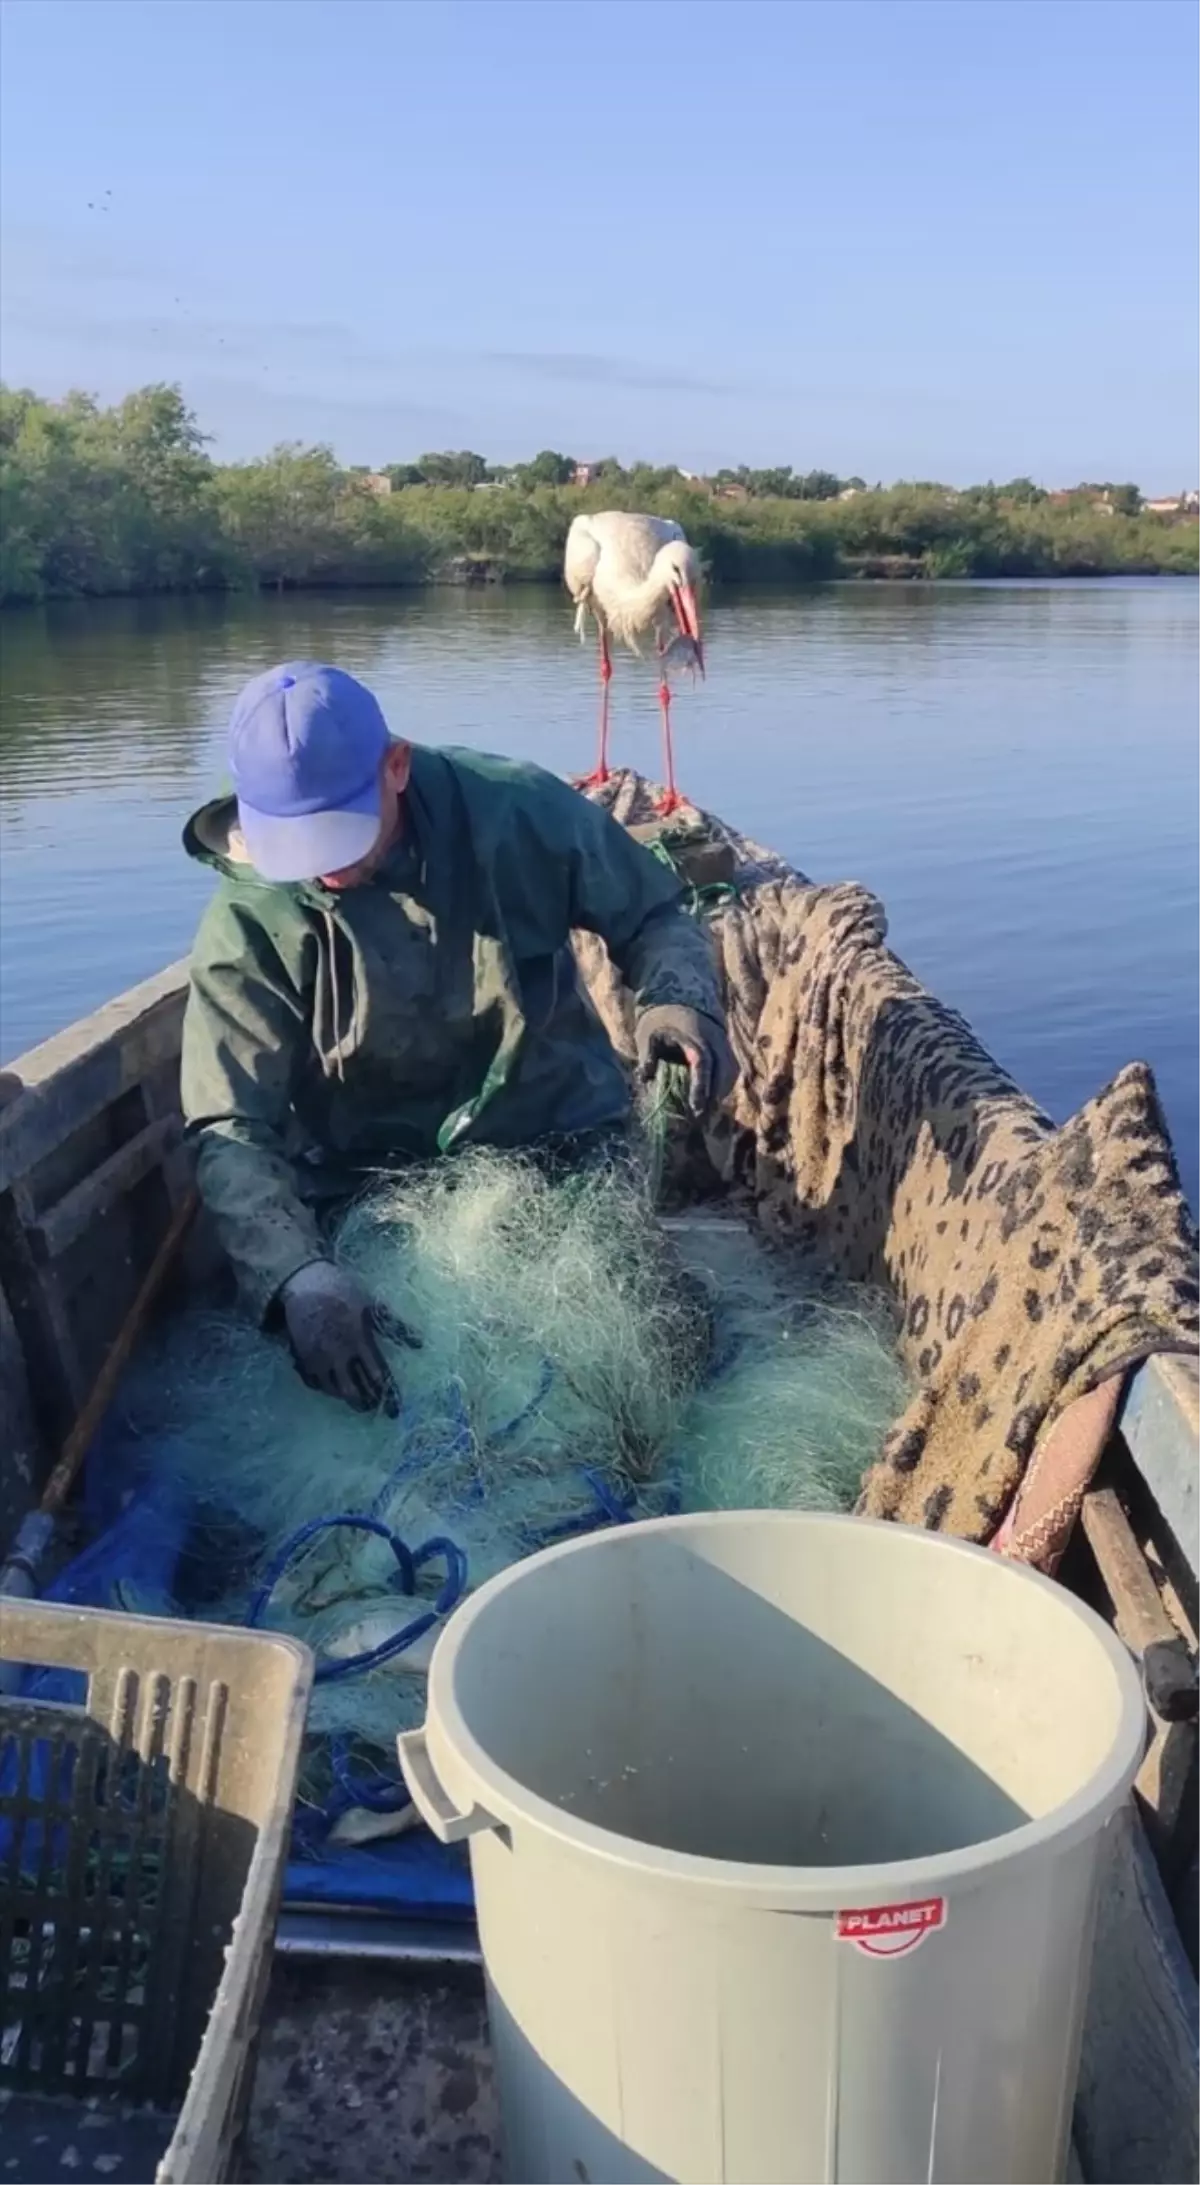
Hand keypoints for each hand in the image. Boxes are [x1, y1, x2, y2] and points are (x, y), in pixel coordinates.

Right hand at [280, 1262, 417, 1413]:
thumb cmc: (343, 1292)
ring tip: (356, 1400)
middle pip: (354, 1391)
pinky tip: (333, 1388)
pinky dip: (324, 1389)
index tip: (394, 1409)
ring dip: (346, 1398)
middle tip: (373, 1407)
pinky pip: (314, 1383)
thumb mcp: (372, 1306)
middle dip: (365, 1403)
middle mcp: (339, 1353)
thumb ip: (395, 1327)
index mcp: (360, 1340)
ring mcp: (318, 1358)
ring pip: (333, 1390)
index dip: (388, 1395)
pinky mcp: (303, 1357)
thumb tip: (419, 1344)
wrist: (306, 1284)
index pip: (378, 1376)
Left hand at [635, 1004, 736, 1118]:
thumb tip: (646, 1078)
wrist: (680, 1005)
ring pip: (730, 1072)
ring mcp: (724, 1043)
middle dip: (714, 1095)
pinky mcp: (728, 1049)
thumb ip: (648, 1057)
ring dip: (720, 1093)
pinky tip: (712, 1100)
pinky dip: (724, 1086)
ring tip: (706, 1111)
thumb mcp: (649, 1037)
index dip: (701, 1086)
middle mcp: (714, 1038)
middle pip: (723, 1070)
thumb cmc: (661, 1024)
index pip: (703, 1062)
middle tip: (701, 1115)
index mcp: (694, 1035)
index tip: (695, 1107)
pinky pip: (732, 1071)